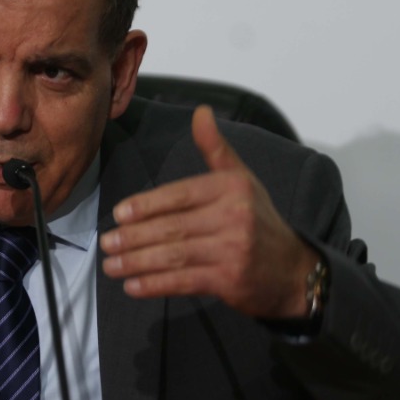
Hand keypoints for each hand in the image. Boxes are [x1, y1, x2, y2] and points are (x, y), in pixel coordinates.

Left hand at [100, 106, 318, 318]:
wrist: (292, 271)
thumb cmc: (258, 221)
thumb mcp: (241, 180)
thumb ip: (215, 148)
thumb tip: (200, 112)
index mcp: (231, 188)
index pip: (180, 195)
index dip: (147, 205)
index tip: (120, 214)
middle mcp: (234, 216)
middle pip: (173, 227)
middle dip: (134, 236)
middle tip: (106, 243)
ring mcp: (233, 250)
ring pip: (175, 255)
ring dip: (137, 262)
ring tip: (111, 266)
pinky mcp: (230, 281)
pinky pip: (184, 281)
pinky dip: (155, 284)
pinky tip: (133, 286)